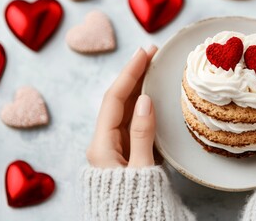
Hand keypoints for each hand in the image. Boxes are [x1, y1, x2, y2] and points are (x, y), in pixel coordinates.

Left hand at [86, 46, 157, 167]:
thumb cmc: (136, 203)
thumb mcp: (141, 168)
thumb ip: (142, 135)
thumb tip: (145, 100)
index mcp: (102, 146)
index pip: (114, 99)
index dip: (129, 74)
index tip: (143, 53)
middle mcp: (103, 142)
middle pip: (117, 100)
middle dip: (133, 74)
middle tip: (152, 52)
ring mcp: (112, 146)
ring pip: (124, 109)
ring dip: (138, 86)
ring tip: (153, 65)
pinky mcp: (123, 152)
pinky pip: (131, 120)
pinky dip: (141, 102)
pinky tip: (151, 92)